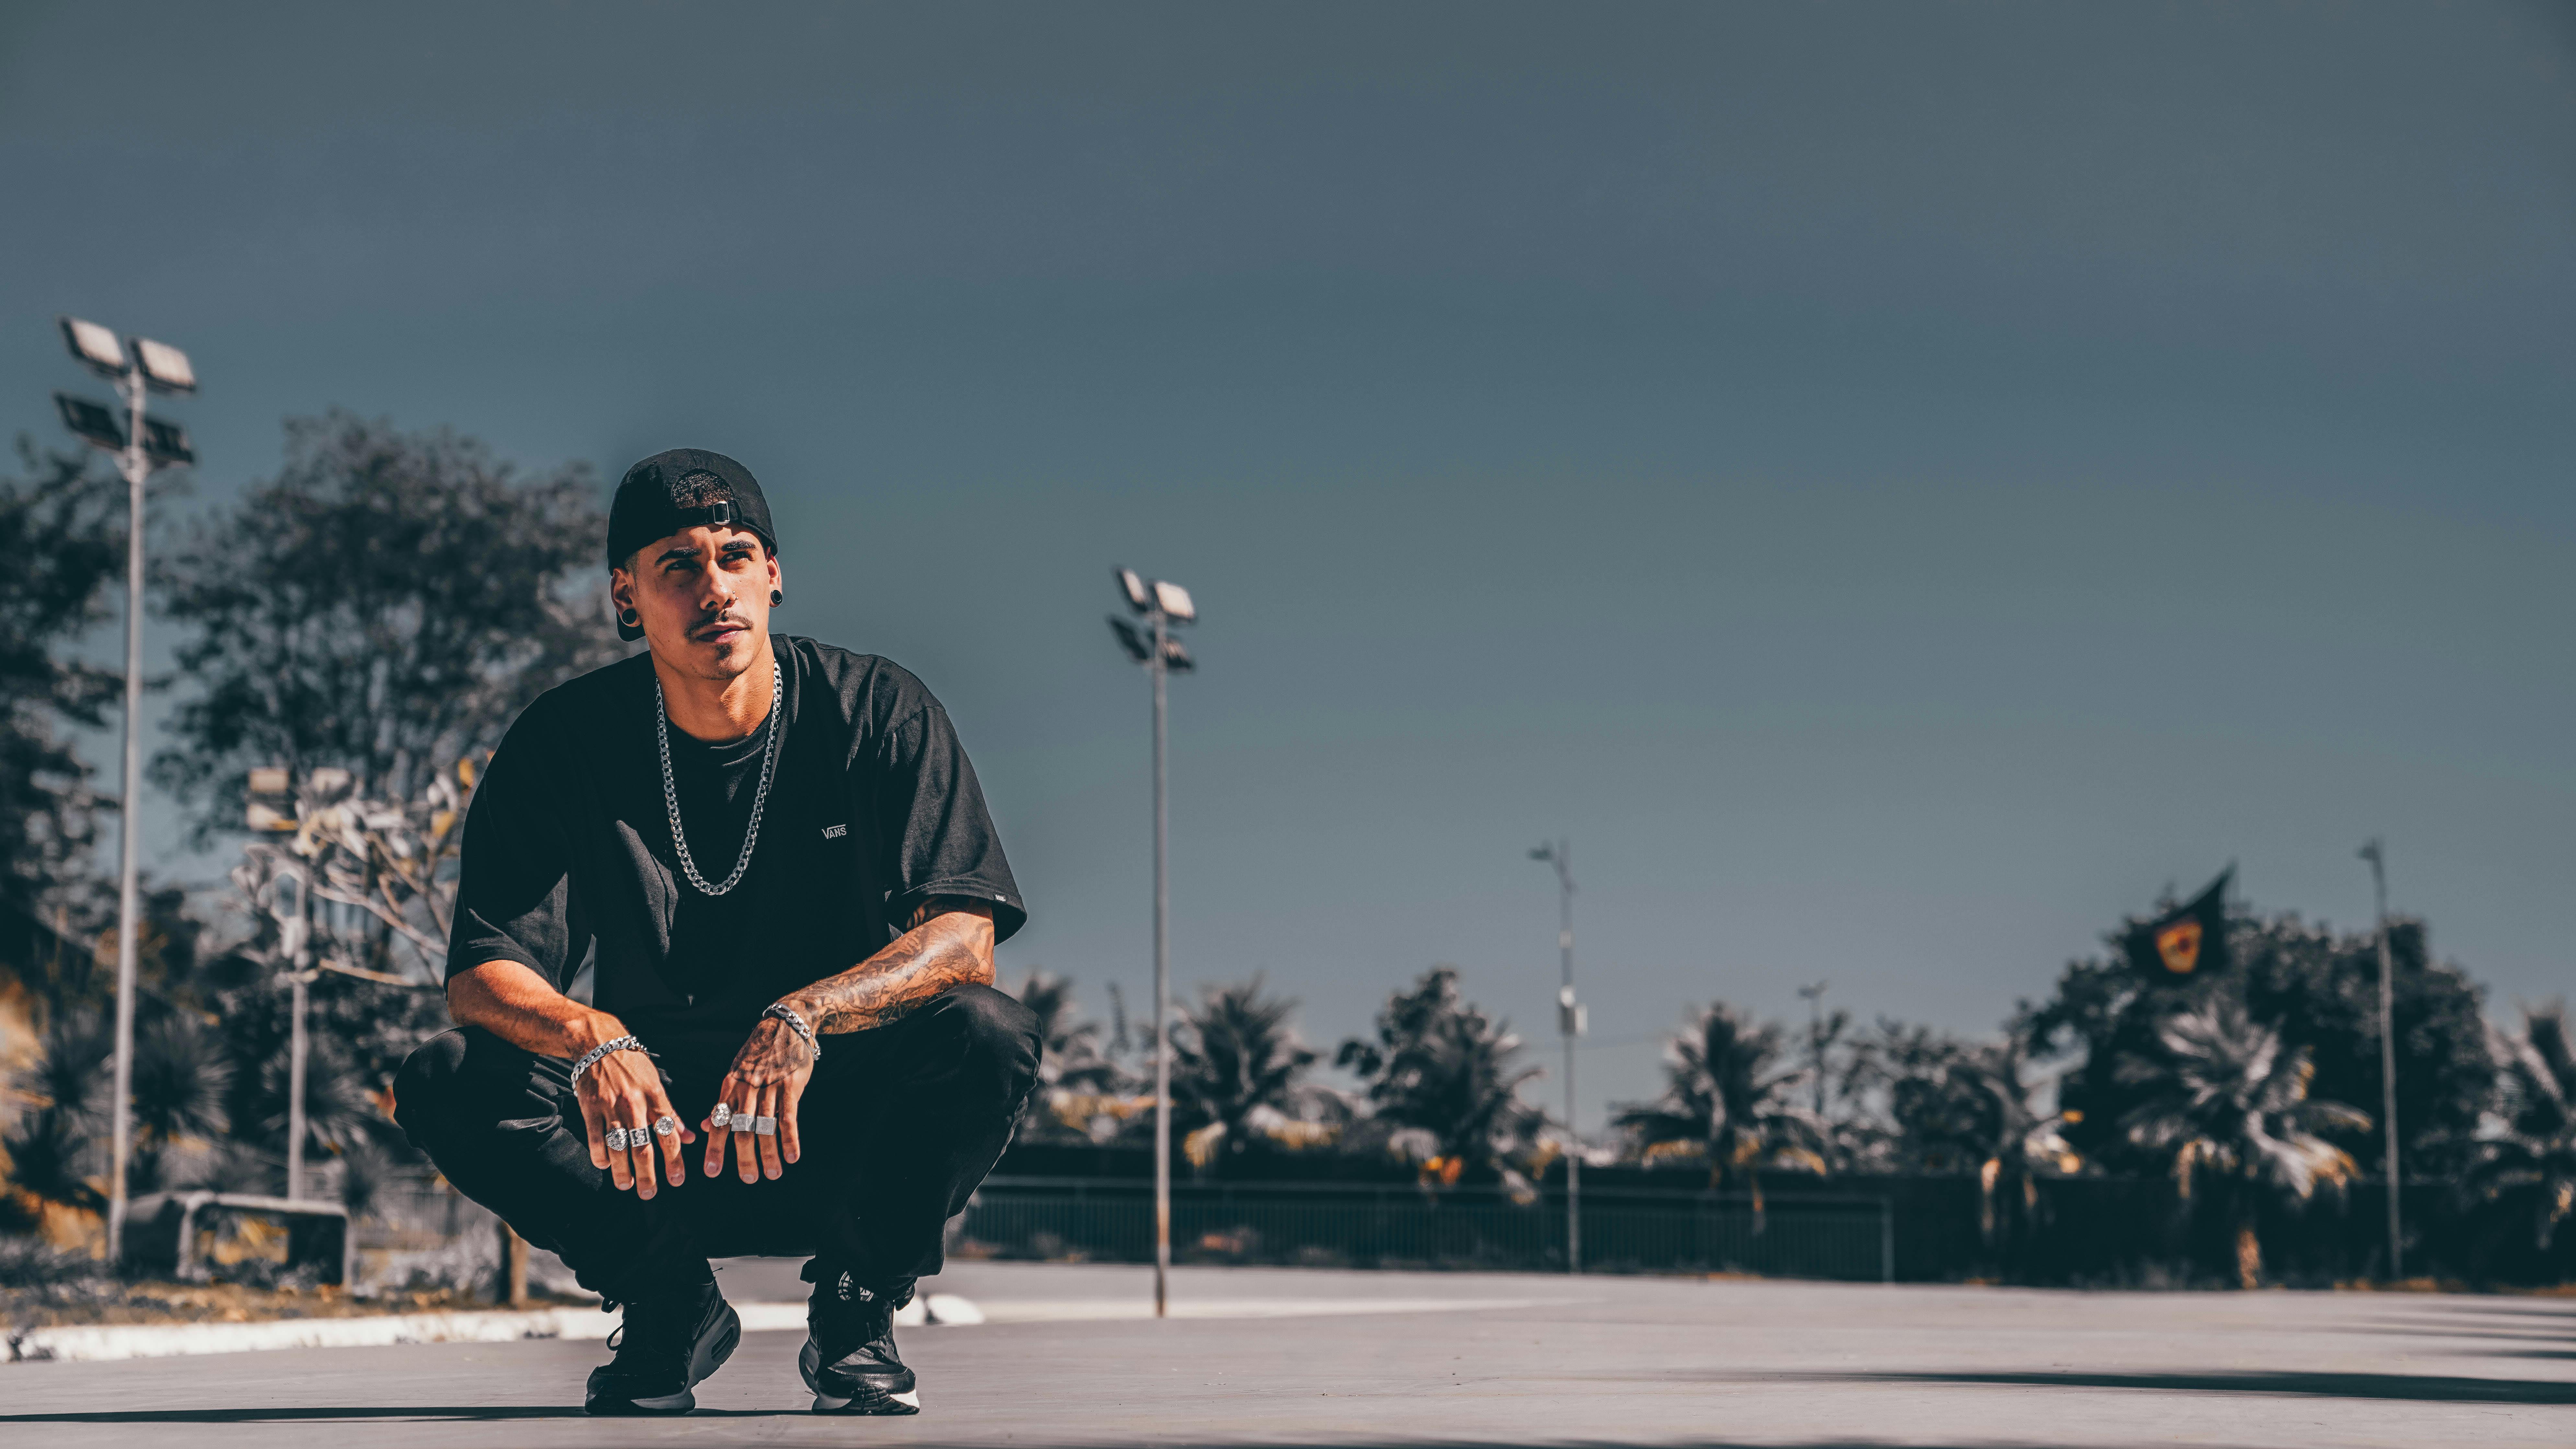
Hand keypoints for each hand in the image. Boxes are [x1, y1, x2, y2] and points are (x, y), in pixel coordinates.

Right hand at [574, 1039, 693, 1198]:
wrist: (599, 1043)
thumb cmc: (632, 1065)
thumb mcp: (657, 1083)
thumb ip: (671, 1113)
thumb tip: (690, 1137)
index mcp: (655, 1097)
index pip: (668, 1134)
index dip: (674, 1159)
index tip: (678, 1180)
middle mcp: (634, 1104)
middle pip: (643, 1147)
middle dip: (648, 1175)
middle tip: (650, 1194)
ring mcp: (610, 1107)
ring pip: (618, 1148)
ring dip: (622, 1172)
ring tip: (626, 1185)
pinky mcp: (590, 1108)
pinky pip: (595, 1139)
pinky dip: (600, 1156)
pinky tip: (605, 1165)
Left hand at [702, 1014, 814, 1182]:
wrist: (785, 1025)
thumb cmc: (758, 1054)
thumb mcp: (735, 1074)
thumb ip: (722, 1102)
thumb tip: (704, 1126)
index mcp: (730, 1087)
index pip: (719, 1122)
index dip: (715, 1148)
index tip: (712, 1172)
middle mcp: (747, 1089)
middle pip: (742, 1129)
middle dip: (744, 1157)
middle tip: (749, 1180)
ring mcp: (769, 1087)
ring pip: (765, 1127)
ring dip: (769, 1153)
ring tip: (772, 1174)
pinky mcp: (790, 1086)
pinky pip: (789, 1117)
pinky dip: (790, 1139)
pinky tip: (792, 1156)